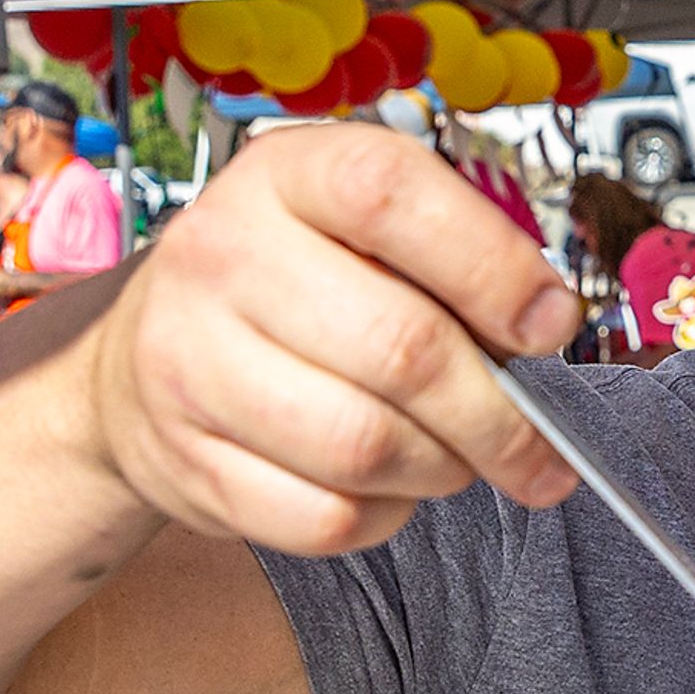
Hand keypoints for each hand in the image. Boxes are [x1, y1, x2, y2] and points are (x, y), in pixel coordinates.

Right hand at [81, 124, 577, 553]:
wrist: (145, 355)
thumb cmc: (290, 287)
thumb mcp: (361, 229)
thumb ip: (454, 258)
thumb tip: (543, 325)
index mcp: (282, 176)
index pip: (391, 194)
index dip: (492, 265)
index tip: (549, 323)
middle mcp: (221, 255)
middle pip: (401, 348)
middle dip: (498, 416)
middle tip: (538, 447)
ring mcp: (190, 361)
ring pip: (366, 447)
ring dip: (443, 469)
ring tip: (457, 458)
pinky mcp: (186, 460)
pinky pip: (324, 518)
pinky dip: (383, 516)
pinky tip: (389, 488)